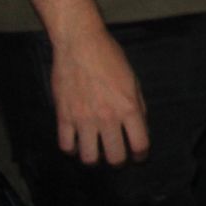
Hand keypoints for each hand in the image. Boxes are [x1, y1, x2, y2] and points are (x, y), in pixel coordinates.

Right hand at [50, 28, 147, 164]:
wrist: (80, 44)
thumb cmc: (110, 58)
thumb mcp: (133, 80)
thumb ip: (137, 105)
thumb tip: (139, 127)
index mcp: (129, 107)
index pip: (139, 144)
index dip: (141, 155)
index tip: (139, 156)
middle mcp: (107, 117)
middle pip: (115, 157)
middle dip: (119, 161)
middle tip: (118, 157)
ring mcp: (84, 119)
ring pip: (89, 158)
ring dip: (95, 159)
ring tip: (96, 153)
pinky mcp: (64, 117)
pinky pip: (66, 146)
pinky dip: (72, 150)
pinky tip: (77, 144)